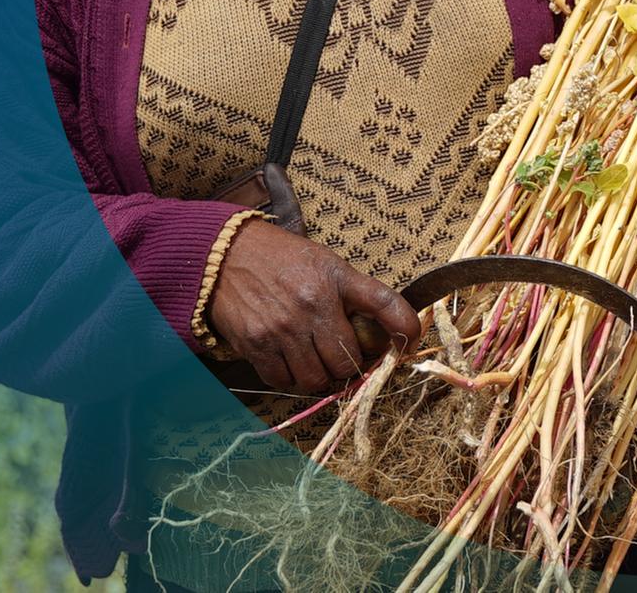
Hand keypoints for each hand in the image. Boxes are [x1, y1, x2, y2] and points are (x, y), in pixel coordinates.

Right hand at [206, 221, 423, 395]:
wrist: (226, 255)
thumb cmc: (283, 258)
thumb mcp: (327, 263)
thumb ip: (357, 294)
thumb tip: (388, 329)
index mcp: (334, 280)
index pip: (384, 304)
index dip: (405, 327)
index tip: (410, 341)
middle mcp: (311, 305)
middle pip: (347, 360)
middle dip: (351, 364)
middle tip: (346, 357)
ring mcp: (283, 329)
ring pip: (317, 378)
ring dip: (321, 376)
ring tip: (317, 360)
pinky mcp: (256, 345)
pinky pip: (283, 381)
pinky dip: (290, 378)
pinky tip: (291, 360)